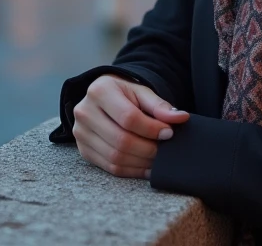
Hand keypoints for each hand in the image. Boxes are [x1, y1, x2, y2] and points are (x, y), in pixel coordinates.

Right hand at [72, 74, 189, 178]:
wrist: (102, 98)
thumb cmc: (124, 94)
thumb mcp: (141, 92)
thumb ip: (160, 106)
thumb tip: (181, 118)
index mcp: (99, 91)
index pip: (129, 118)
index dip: (152, 129)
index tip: (169, 133)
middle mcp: (84, 112)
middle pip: (121, 140)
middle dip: (148, 149)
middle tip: (164, 149)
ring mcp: (80, 134)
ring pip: (115, 158)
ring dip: (142, 162)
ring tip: (158, 158)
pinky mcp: (84, 151)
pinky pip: (110, 168)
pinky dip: (133, 170)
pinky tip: (147, 166)